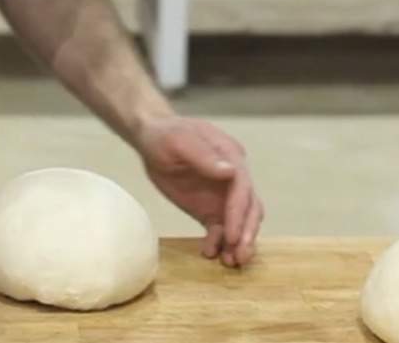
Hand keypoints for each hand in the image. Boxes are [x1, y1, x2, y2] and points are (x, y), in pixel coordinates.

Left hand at [136, 115, 261, 267]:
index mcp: (231, 156)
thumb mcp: (179, 140)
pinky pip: (219, 229)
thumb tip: (230, 172)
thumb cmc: (164, 135)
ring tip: (230, 262)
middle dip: (246, 232)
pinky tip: (209, 252)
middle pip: (249, 208)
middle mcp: (232, 178)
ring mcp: (222, 195)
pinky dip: (218, 242)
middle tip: (240, 256)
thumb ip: (203, 156)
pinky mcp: (208, 208)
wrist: (149, 138)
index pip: (242, 188)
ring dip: (237, 242)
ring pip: (238, 222)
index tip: (233, 235)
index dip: (239, 213)